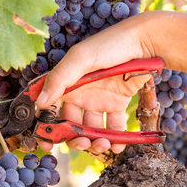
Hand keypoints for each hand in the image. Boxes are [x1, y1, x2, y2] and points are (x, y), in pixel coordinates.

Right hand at [36, 17, 152, 153]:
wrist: (146, 42)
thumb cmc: (110, 44)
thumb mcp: (80, 58)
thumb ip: (59, 79)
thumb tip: (40, 102)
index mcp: (66, 84)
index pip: (50, 110)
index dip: (46, 128)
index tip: (47, 144)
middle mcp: (80, 94)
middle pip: (71, 125)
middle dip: (75, 138)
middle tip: (83, 142)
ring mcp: (98, 100)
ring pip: (92, 130)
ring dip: (95, 142)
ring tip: (104, 144)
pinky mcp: (117, 103)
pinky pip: (114, 127)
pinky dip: (116, 139)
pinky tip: (118, 144)